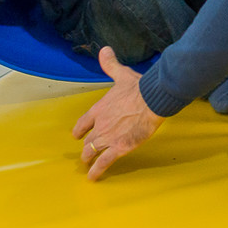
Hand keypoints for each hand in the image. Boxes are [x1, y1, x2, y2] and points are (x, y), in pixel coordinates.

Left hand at [72, 47, 164, 180]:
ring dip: (88, 160)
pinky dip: (96, 171)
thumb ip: (110, 64)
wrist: (151, 100)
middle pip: (87, 140)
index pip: (84, 122)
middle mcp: (100, 125)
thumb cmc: (138, 88)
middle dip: (85, 149)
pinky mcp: (119, 148)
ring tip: (88, 168)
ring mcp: (108, 137)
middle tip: (85, 155)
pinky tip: (92, 178)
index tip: (76, 135)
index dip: (80, 130)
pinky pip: (103, 163)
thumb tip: (104, 50)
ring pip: (92, 152)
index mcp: (100, 109)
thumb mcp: (121, 74)